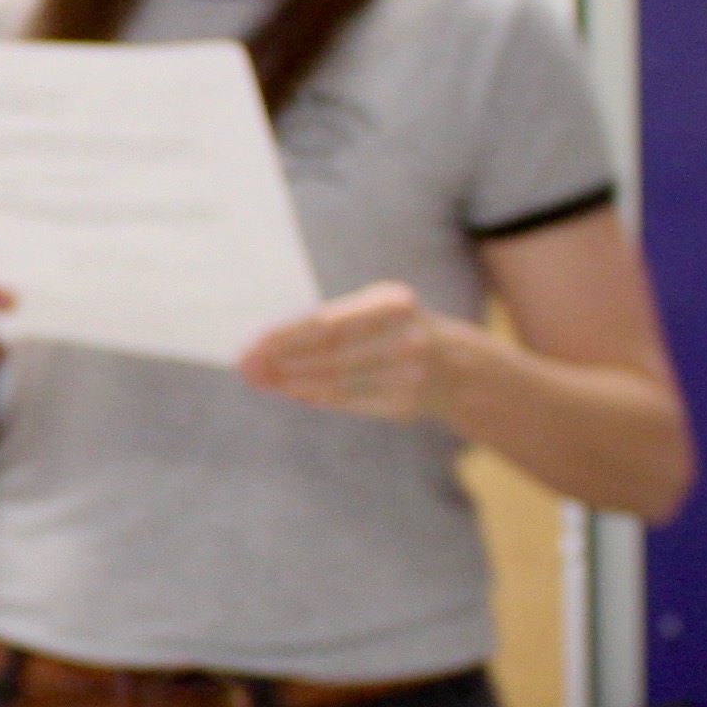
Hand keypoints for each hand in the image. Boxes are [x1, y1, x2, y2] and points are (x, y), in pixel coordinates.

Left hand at [238, 280, 458, 421]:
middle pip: (327, 353)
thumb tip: (271, 338)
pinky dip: (317, 396)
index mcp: (393, 303)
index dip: (285, 336)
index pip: (326, 322)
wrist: (460, 366)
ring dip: (291, 382)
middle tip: (246, 367)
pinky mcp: (406, 403)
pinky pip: (350, 401)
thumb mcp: (378, 309)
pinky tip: (292, 392)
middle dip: (280, 361)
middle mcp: (406, 337)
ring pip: (335, 380)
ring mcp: (409, 374)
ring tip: (261, 380)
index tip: (251, 344)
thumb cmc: (398, 329)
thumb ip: (335, 319)